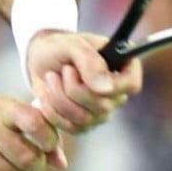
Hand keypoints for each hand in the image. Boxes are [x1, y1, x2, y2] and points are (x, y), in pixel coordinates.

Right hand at [0, 96, 67, 170]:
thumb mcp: (8, 115)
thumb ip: (38, 131)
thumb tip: (60, 163)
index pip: (34, 122)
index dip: (49, 139)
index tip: (49, 145)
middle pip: (28, 158)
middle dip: (38, 166)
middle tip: (36, 164)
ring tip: (18, 167)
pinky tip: (1, 170)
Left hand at [27, 31, 141, 133]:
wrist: (40, 61)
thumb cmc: (59, 48)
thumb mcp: (71, 44)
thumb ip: (89, 60)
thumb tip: (106, 88)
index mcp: (121, 67)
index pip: (132, 84)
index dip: (112, 84)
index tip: (86, 73)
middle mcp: (116, 92)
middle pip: (103, 105)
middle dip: (73, 87)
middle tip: (63, 69)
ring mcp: (101, 111)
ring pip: (84, 118)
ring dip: (59, 96)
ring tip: (51, 77)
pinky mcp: (83, 125)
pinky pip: (70, 127)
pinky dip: (51, 109)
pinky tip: (47, 93)